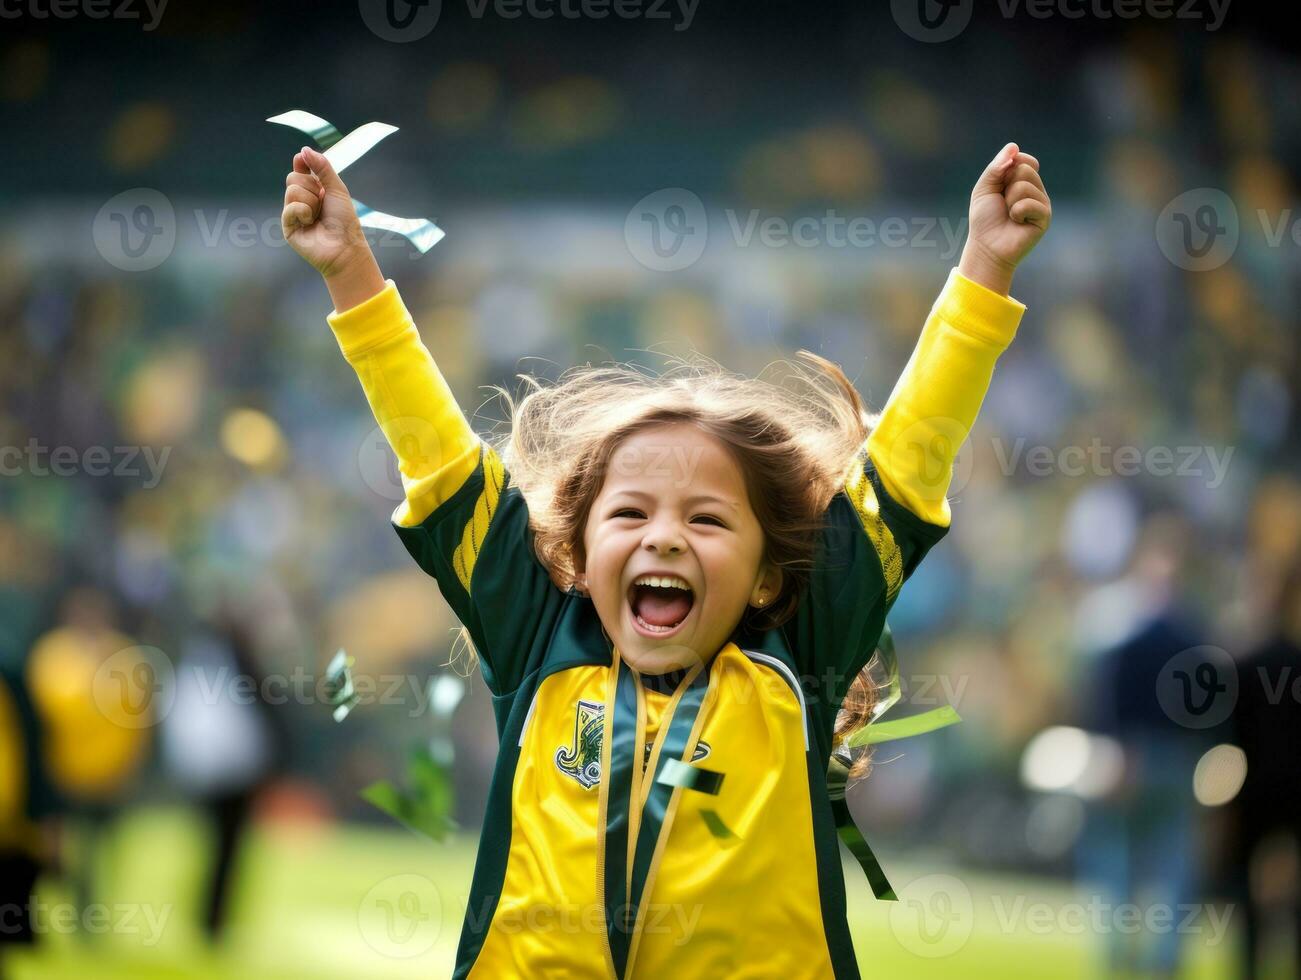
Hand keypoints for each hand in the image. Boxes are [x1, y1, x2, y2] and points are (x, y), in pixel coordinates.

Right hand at [281, 146, 369, 279]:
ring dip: (310, 201)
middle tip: (323, 202)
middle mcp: (302, 200)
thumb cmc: (344, 220)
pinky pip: (290, 207)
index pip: (300, 168)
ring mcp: (293, 213)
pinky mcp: (288, 226)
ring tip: (318, 216)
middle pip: (293, 177)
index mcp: (314, 190)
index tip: (304, 161)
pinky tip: (310, 223)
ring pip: (292, 190)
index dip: (302, 162)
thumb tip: (303, 149)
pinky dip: (303, 212)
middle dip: (311, 187)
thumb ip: (322, 167)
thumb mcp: (336, 188)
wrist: (344, 247)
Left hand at [958, 142, 1050, 295]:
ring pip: (1025, 185)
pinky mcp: (1045, 217)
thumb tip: (1014, 146)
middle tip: (1003, 203)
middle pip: (1024, 169)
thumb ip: (996, 167)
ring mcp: (1042, 203)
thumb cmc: (984, 219)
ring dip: (1009, 200)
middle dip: (1006, 185)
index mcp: (1022, 181)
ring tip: (1009, 214)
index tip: (999, 182)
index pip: (1023, 159)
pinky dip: (1017, 212)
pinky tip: (1017, 221)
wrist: (987, 247)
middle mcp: (1035, 190)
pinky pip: (1030, 203)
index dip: (1009, 166)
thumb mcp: (984, 188)